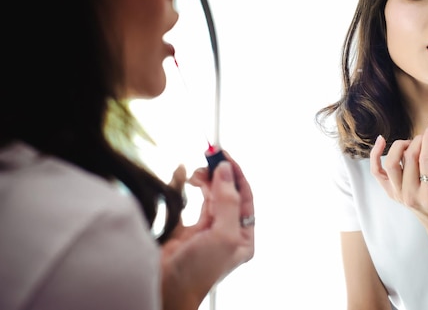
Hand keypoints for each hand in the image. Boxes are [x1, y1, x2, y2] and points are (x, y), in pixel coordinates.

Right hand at [160, 152, 254, 309]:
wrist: (166, 290)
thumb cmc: (199, 272)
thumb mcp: (222, 235)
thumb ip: (227, 201)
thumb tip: (226, 170)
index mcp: (242, 236)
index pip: (244, 197)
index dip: (236, 174)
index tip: (224, 155)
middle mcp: (227, 231)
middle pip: (227, 193)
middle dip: (218, 175)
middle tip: (207, 158)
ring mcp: (207, 231)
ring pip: (210, 195)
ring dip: (205, 180)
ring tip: (196, 173)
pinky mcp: (187, 230)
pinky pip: (191, 202)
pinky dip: (189, 188)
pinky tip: (185, 178)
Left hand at [370, 122, 427, 225]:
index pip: (427, 161)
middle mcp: (411, 196)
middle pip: (410, 159)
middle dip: (419, 141)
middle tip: (427, 135)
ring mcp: (398, 194)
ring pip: (391, 163)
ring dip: (402, 146)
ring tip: (412, 144)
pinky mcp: (389, 191)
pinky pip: (376, 170)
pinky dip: (375, 154)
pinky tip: (381, 141)